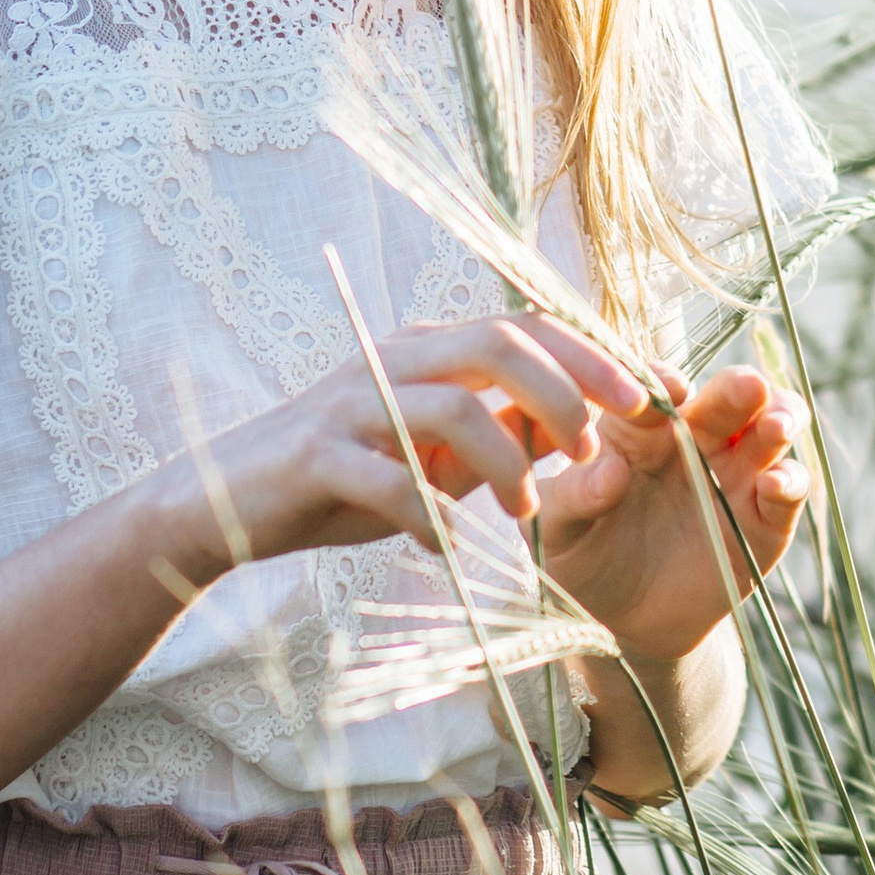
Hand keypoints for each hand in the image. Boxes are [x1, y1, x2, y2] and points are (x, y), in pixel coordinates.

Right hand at [148, 311, 651, 584]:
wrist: (225, 503)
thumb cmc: (342, 479)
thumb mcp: (433, 458)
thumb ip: (498, 438)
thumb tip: (581, 430)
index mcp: (426, 351)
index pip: (524, 327)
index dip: (593, 354)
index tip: (649, 394)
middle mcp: (393, 361)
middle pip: (497, 344)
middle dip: (565, 390)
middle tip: (599, 447)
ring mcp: (352, 403)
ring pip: (452, 404)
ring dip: (506, 461)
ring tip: (527, 514)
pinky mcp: (316, 454)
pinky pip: (389, 479)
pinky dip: (430, 515)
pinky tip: (448, 547)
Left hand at [535, 359, 808, 663]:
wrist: (623, 620)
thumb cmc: (582, 557)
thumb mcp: (560, 529)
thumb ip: (577, 497)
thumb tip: (611, 471)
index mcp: (640, 428)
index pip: (658, 390)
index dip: (665, 384)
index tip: (668, 391)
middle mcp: (694, 439)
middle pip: (727, 396)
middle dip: (741, 386)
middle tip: (749, 387)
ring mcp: (734, 475)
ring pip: (770, 428)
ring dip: (781, 417)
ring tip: (776, 426)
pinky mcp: (764, 520)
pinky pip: (788, 490)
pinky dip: (790, 481)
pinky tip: (775, 484)